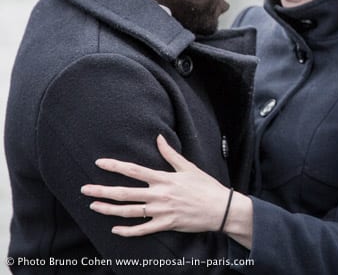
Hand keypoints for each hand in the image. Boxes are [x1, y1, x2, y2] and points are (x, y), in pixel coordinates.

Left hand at [81, 134, 231, 236]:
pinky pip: (142, 229)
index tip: (99, 163)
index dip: (115, 166)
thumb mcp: (189, 167)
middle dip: (102, 191)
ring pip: (129, 212)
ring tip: (94, 206)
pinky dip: (127, 231)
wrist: (220, 208)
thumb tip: (158, 138)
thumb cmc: (206, 186)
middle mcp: (159, 194)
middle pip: (125, 193)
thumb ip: (170, 154)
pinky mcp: (166, 224)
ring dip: (109, 209)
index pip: (134, 170)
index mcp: (164, 178)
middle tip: (85, 189)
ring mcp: (161, 211)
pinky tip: (115, 229)